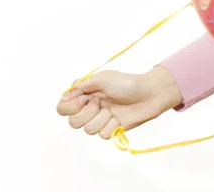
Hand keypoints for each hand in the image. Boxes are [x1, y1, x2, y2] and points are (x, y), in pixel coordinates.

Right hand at [56, 65, 182, 138]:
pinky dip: (111, 125)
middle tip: (100, 103)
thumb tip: (65, 95)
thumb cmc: (127, 83)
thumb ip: (82, 85)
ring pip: (88, 130)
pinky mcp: (112, 129)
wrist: (149, 94)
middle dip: (86, 113)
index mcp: (86, 95)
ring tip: (112, 110)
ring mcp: (101, 120)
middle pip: (73, 122)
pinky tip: (119, 118)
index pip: (63, 107)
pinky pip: (103, 134)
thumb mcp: (103, 78)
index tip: (84, 99)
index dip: (70, 107)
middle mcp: (91, 108)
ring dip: (101, 119)